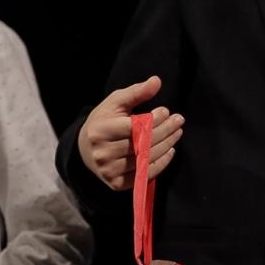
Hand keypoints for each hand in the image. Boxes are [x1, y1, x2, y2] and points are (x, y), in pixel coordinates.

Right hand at [76, 76, 183, 190]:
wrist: (85, 149)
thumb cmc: (104, 121)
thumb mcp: (116, 102)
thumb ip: (136, 92)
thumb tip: (157, 81)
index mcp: (99, 131)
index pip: (133, 127)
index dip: (154, 120)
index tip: (166, 111)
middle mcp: (102, 153)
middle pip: (142, 143)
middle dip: (165, 130)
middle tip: (179, 120)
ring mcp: (108, 171)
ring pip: (146, 159)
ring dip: (167, 145)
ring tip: (177, 133)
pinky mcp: (116, 184)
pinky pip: (144, 175)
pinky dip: (161, 163)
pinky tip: (170, 150)